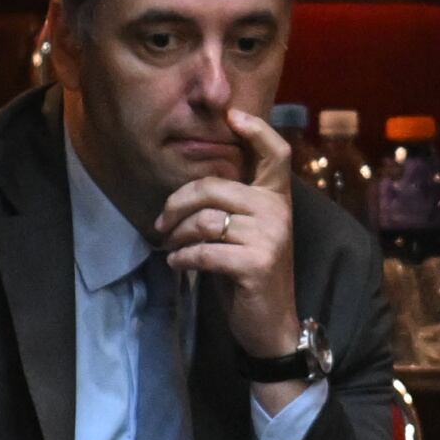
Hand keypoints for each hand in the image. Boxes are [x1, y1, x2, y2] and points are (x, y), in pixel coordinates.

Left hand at [154, 108, 303, 403]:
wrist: (270, 324)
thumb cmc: (250, 273)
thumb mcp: (247, 231)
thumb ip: (232, 203)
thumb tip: (190, 186)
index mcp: (278, 199)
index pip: (276, 153)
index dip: (257, 130)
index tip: (232, 114)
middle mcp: (278, 212)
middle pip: (214, 186)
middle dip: (177, 203)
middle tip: (161, 222)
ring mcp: (270, 237)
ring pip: (203, 220)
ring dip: (176, 235)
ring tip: (169, 246)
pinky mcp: (256, 263)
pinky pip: (203, 251)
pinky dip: (182, 258)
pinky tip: (177, 264)